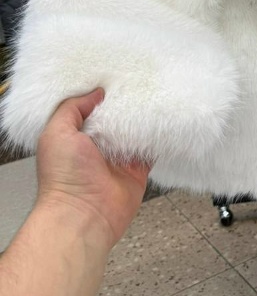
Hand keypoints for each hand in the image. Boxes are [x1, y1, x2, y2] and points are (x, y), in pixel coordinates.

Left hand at [36, 89, 150, 249]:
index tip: (111, 80)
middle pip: (115, 120)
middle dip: (123, 105)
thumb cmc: (63, 179)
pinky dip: (156, 138)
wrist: (83, 215)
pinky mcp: (137, 170)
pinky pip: (150, 150)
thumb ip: (72, 109)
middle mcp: (96, 149)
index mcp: (74, 139)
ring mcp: (118, 159)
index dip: (98, 96)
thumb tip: (94, 94)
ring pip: (135, 132)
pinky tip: (161, 123)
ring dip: (141, 120)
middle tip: (135, 84)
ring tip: (151, 98)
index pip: (89, 111)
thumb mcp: (56, 132)